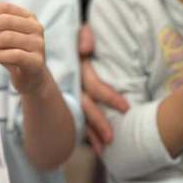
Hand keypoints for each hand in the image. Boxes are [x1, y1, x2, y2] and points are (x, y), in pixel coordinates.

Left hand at [0, 4, 49, 95]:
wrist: (32, 79)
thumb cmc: (13, 56)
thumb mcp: (3, 39)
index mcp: (27, 17)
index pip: (4, 8)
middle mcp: (35, 27)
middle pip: (5, 21)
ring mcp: (38, 44)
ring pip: (7, 38)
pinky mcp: (36, 62)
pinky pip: (14, 55)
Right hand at [78, 23, 128, 154]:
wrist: (56, 40)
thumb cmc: (76, 36)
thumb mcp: (79, 31)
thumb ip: (84, 36)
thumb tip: (86, 49)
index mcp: (78, 69)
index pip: (94, 86)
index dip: (109, 96)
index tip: (126, 108)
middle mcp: (72, 85)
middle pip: (85, 108)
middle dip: (98, 123)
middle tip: (112, 139)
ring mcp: (69, 95)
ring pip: (79, 117)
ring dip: (90, 134)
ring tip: (103, 151)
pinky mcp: (69, 101)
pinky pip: (76, 119)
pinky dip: (85, 133)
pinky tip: (93, 146)